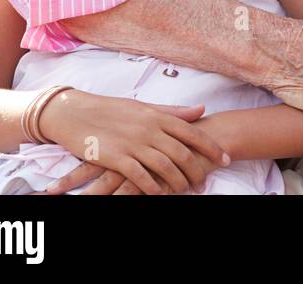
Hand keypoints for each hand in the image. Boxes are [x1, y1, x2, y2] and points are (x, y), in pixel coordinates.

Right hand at [40, 91, 230, 193]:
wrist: (75, 113)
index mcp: (158, 115)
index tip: (226, 160)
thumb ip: (173, 111)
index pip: (193, 133)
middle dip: (197, 170)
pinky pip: (140, 176)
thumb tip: (202, 110)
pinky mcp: (116, 158)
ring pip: (165, 166)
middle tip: (205, 182)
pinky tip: (161, 195)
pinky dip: (153, 187)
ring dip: (178, 181)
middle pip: (182, 153)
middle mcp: (149, 129)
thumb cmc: (112, 109)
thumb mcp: (145, 106)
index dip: (212, 148)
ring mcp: (133, 143)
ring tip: (186, 190)